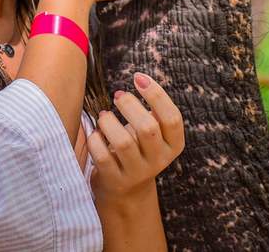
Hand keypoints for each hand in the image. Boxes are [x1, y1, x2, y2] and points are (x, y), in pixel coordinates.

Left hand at [88, 73, 184, 202]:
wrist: (127, 189)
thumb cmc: (139, 148)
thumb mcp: (155, 133)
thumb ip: (154, 112)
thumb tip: (140, 80)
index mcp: (173, 145)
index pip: (172, 118)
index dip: (157, 95)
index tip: (138, 77)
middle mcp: (159, 160)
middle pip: (148, 129)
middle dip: (129, 106)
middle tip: (118, 96)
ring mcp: (137, 173)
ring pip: (123, 142)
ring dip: (109, 122)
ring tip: (104, 116)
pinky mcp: (115, 180)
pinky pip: (102, 156)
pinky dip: (95, 139)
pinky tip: (96, 134)